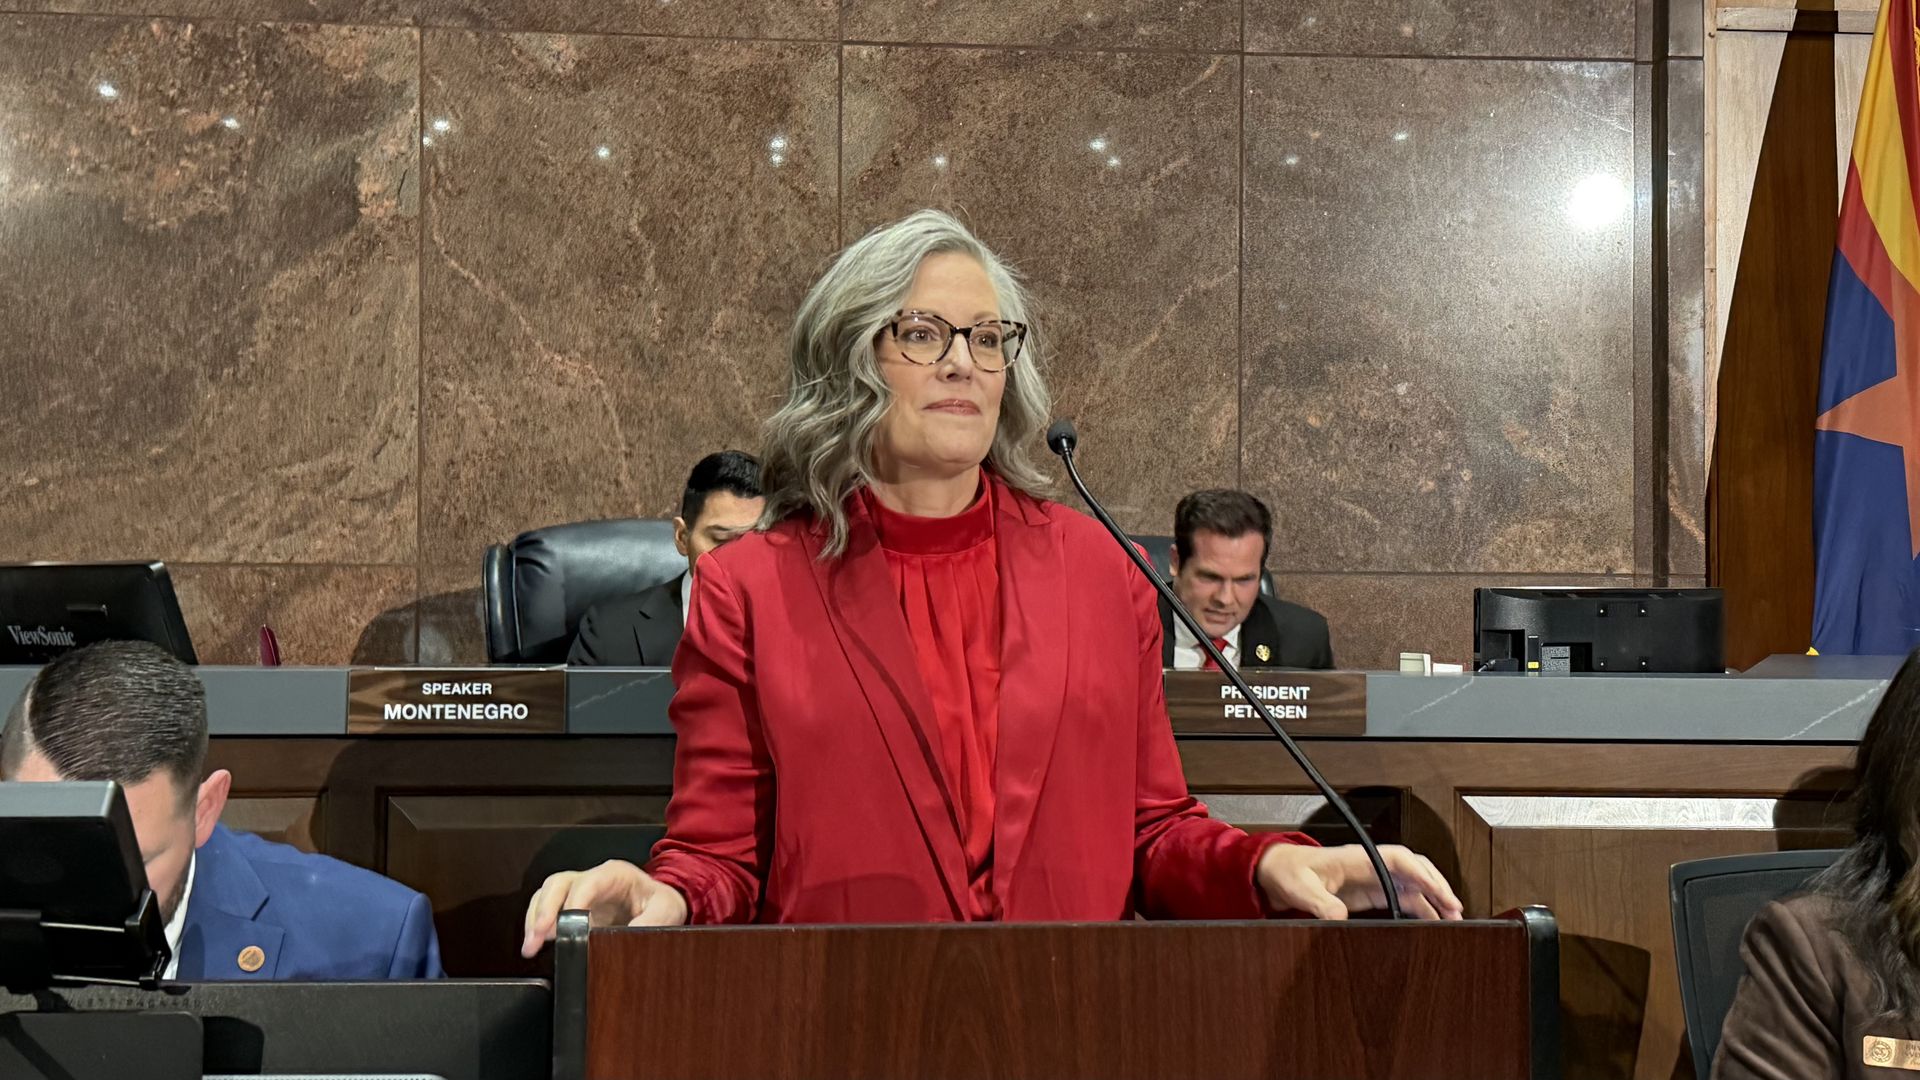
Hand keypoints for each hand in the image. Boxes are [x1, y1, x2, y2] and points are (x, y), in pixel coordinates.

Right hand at [520, 859, 689, 956]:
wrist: (661, 904)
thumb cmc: (662, 904)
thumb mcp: (666, 911)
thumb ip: (649, 922)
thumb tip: (628, 936)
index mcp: (614, 874)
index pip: (587, 883)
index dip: (573, 903)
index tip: (566, 926)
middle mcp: (592, 878)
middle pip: (558, 884)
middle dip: (544, 909)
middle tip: (537, 937)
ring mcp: (579, 890)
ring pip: (547, 893)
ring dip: (535, 918)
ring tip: (530, 945)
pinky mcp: (571, 905)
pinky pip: (546, 907)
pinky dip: (536, 923)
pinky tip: (535, 943)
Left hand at [1256, 843, 1462, 920]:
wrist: (1278, 872)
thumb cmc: (1289, 871)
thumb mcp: (1301, 888)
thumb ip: (1320, 902)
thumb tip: (1339, 918)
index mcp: (1357, 858)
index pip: (1398, 859)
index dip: (1421, 872)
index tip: (1438, 889)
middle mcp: (1370, 865)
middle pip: (1415, 869)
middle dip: (1437, 886)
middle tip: (1455, 908)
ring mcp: (1373, 879)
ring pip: (1413, 885)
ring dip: (1433, 900)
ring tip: (1452, 919)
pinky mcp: (1371, 893)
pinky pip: (1403, 898)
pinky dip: (1420, 909)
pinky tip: (1431, 922)